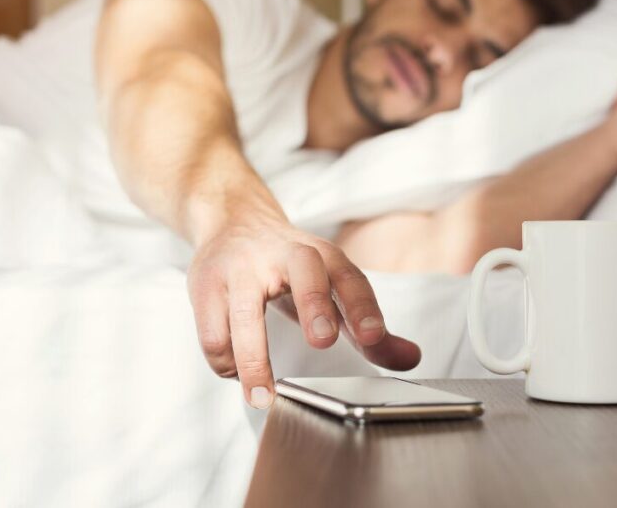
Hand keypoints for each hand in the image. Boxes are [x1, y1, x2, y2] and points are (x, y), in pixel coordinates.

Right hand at [187, 214, 421, 407]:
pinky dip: (226, 362)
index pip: (349, 276)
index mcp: (322, 255)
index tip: (374, 337)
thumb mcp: (332, 287)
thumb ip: (368, 327)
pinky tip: (237, 372)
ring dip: (252, 360)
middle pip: (305, 272)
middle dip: (314, 304)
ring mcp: (241, 267)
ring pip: (244, 313)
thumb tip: (411, 359)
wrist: (233, 220)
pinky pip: (213, 332)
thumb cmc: (290, 264)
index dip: (363, 306)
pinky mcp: (205, 285)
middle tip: (323, 341)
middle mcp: (284, 253)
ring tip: (263, 397)